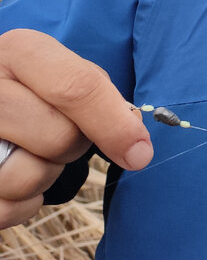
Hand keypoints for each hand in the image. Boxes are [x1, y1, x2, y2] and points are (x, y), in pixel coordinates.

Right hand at [0, 29, 152, 227]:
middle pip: (59, 137)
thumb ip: (99, 96)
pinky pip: (5, 208)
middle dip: (74, 147)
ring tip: (29, 154)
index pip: (77, 88)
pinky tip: (13, 177)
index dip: (115, 124)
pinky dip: (21, 204)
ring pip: (28, 176)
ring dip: (44, 176)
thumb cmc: (33, 90)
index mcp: (18, 51)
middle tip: (60, 137)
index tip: (140, 152)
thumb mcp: (62, 72)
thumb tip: (137, 144)